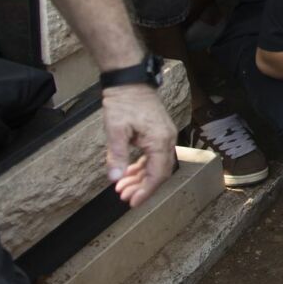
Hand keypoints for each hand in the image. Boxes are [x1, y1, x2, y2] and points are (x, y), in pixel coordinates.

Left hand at [101, 83, 176, 207]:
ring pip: (157, 164)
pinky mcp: (159, 132)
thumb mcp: (116, 130)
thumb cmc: (124, 103)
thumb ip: (118, 156)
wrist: (130, 81)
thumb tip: (115, 178)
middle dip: (142, 187)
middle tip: (123, 197)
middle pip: (159, 172)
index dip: (146, 191)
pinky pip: (154, 155)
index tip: (132, 202)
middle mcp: (167, 139)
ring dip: (141, 177)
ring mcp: (165, 135)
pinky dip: (142, 166)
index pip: (157, 173)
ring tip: (122, 187)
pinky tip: (129, 171)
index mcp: (160, 140)